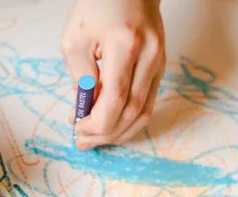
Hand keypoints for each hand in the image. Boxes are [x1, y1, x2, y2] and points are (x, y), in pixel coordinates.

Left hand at [62, 0, 165, 149]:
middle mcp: (150, 56)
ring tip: (94, 138)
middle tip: (82, 142)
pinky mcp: (161, 67)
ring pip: (144, 112)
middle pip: (132, 111)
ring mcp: (159, 62)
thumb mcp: (76, 39)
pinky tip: (110, 125)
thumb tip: (84, 113)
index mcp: (127, 45)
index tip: (77, 129)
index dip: (96, 122)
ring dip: (118, 132)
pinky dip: (128, 119)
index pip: (116, 99)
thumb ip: (81, 78)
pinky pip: (148, 103)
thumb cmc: (98, 6)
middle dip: (105, 133)